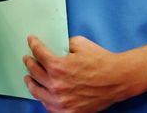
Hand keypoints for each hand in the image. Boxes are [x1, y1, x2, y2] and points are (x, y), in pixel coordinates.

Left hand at [23, 35, 137, 112]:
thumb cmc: (102, 61)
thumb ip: (63, 44)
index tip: (31, 41)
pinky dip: (43, 98)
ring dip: (31, 82)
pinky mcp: (69, 111)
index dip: (33, 44)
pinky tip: (42, 93)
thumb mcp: (79, 44)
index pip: (37, 53)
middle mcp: (56, 85)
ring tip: (28, 77)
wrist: (119, 79)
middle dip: (29, 62)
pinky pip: (49, 106)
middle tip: (27, 58)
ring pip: (37, 91)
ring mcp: (62, 100)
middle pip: (33, 72)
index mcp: (57, 66)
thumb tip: (54, 46)